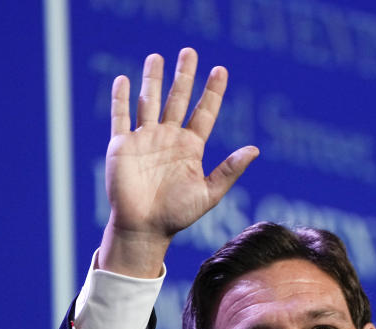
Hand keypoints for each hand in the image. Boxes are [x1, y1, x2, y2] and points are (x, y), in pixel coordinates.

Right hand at [98, 47, 258, 276]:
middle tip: (189, 52)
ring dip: (152, 80)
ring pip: (149, 101)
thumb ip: (229, 170)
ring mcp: (145, 140)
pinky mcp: (122, 146)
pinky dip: (121, 98)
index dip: (212, 91)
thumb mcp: (209, 193)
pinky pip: (121, 117)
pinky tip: (124, 81)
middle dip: (183, 75)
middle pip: (178, 99)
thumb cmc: (177, 215)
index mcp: (190, 147)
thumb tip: (255, 149)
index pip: (204, 112)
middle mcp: (168, 138)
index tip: (220, 70)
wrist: (144, 229)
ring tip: (156, 57)